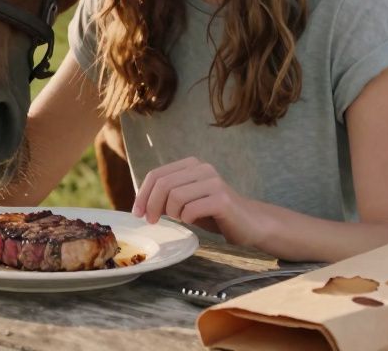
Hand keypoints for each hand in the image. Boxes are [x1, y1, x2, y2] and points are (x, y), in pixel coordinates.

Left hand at [132, 157, 265, 247]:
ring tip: (182, 219)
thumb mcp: (186, 201)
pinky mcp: (222, 199)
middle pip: (163, 185)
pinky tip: (194, 221)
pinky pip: (191, 209)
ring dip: (173, 213)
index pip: (156, 175)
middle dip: (152, 206)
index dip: (142, 194)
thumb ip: (166, 196)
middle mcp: (202, 168)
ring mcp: (214, 182)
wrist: (249, 223)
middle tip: (152, 221)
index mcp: (191, 164)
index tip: (138, 213)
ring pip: (175, 197)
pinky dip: (187, 219)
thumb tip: (141, 204)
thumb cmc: (214, 212)